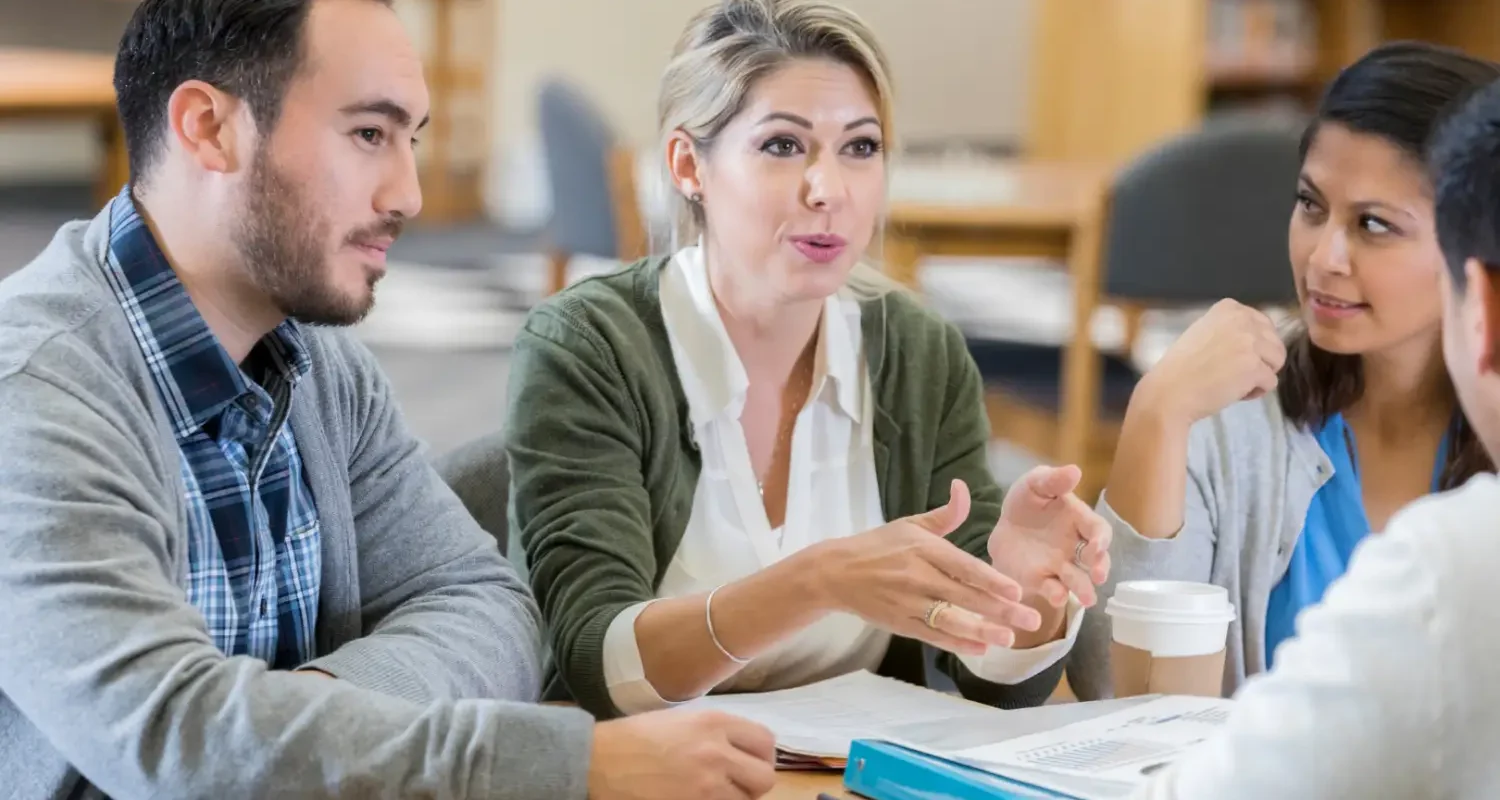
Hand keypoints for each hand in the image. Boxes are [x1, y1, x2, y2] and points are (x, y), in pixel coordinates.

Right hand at [588, 709, 776, 799]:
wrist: (599, 761)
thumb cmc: (635, 737)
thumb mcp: (681, 720)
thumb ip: (715, 732)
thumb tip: (740, 748)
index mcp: (715, 722)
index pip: (765, 741)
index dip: (761, 756)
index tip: (750, 763)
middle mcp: (717, 751)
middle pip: (764, 777)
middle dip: (753, 783)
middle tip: (737, 785)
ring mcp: (707, 784)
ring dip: (735, 799)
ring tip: (714, 794)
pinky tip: (698, 799)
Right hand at [812, 479, 1042, 655]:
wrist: (836, 572)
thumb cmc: (878, 546)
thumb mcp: (910, 524)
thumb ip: (945, 514)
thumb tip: (963, 487)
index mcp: (923, 549)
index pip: (963, 567)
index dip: (991, 580)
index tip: (1017, 590)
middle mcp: (917, 576)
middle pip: (965, 596)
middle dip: (1001, 609)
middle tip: (1032, 619)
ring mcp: (908, 602)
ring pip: (950, 619)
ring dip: (982, 629)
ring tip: (1009, 638)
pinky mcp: (900, 623)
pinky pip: (933, 635)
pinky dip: (957, 643)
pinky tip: (981, 647)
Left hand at [988, 465, 1111, 609]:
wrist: (1002, 527)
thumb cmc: (1027, 503)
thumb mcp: (1035, 485)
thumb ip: (1053, 480)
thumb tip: (1075, 470)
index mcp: (1078, 520)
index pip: (1098, 530)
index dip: (1101, 539)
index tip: (1096, 546)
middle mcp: (1075, 547)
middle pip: (1096, 560)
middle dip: (1100, 568)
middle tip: (1099, 576)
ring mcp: (1060, 566)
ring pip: (1078, 580)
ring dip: (1084, 589)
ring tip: (1088, 599)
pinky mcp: (1042, 581)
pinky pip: (1054, 590)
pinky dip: (1058, 595)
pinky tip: (1058, 597)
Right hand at [1137, 299, 1285, 425]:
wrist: (1169, 392)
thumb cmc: (1182, 367)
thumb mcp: (1204, 332)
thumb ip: (1231, 328)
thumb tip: (1259, 338)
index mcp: (1229, 308)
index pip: (1264, 325)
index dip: (1253, 346)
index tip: (1231, 357)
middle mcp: (1242, 320)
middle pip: (1274, 343)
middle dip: (1260, 361)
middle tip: (1233, 372)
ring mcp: (1250, 343)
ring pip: (1276, 362)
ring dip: (1259, 376)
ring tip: (1234, 382)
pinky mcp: (1254, 367)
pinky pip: (1270, 383)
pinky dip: (1254, 393)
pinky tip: (1232, 392)